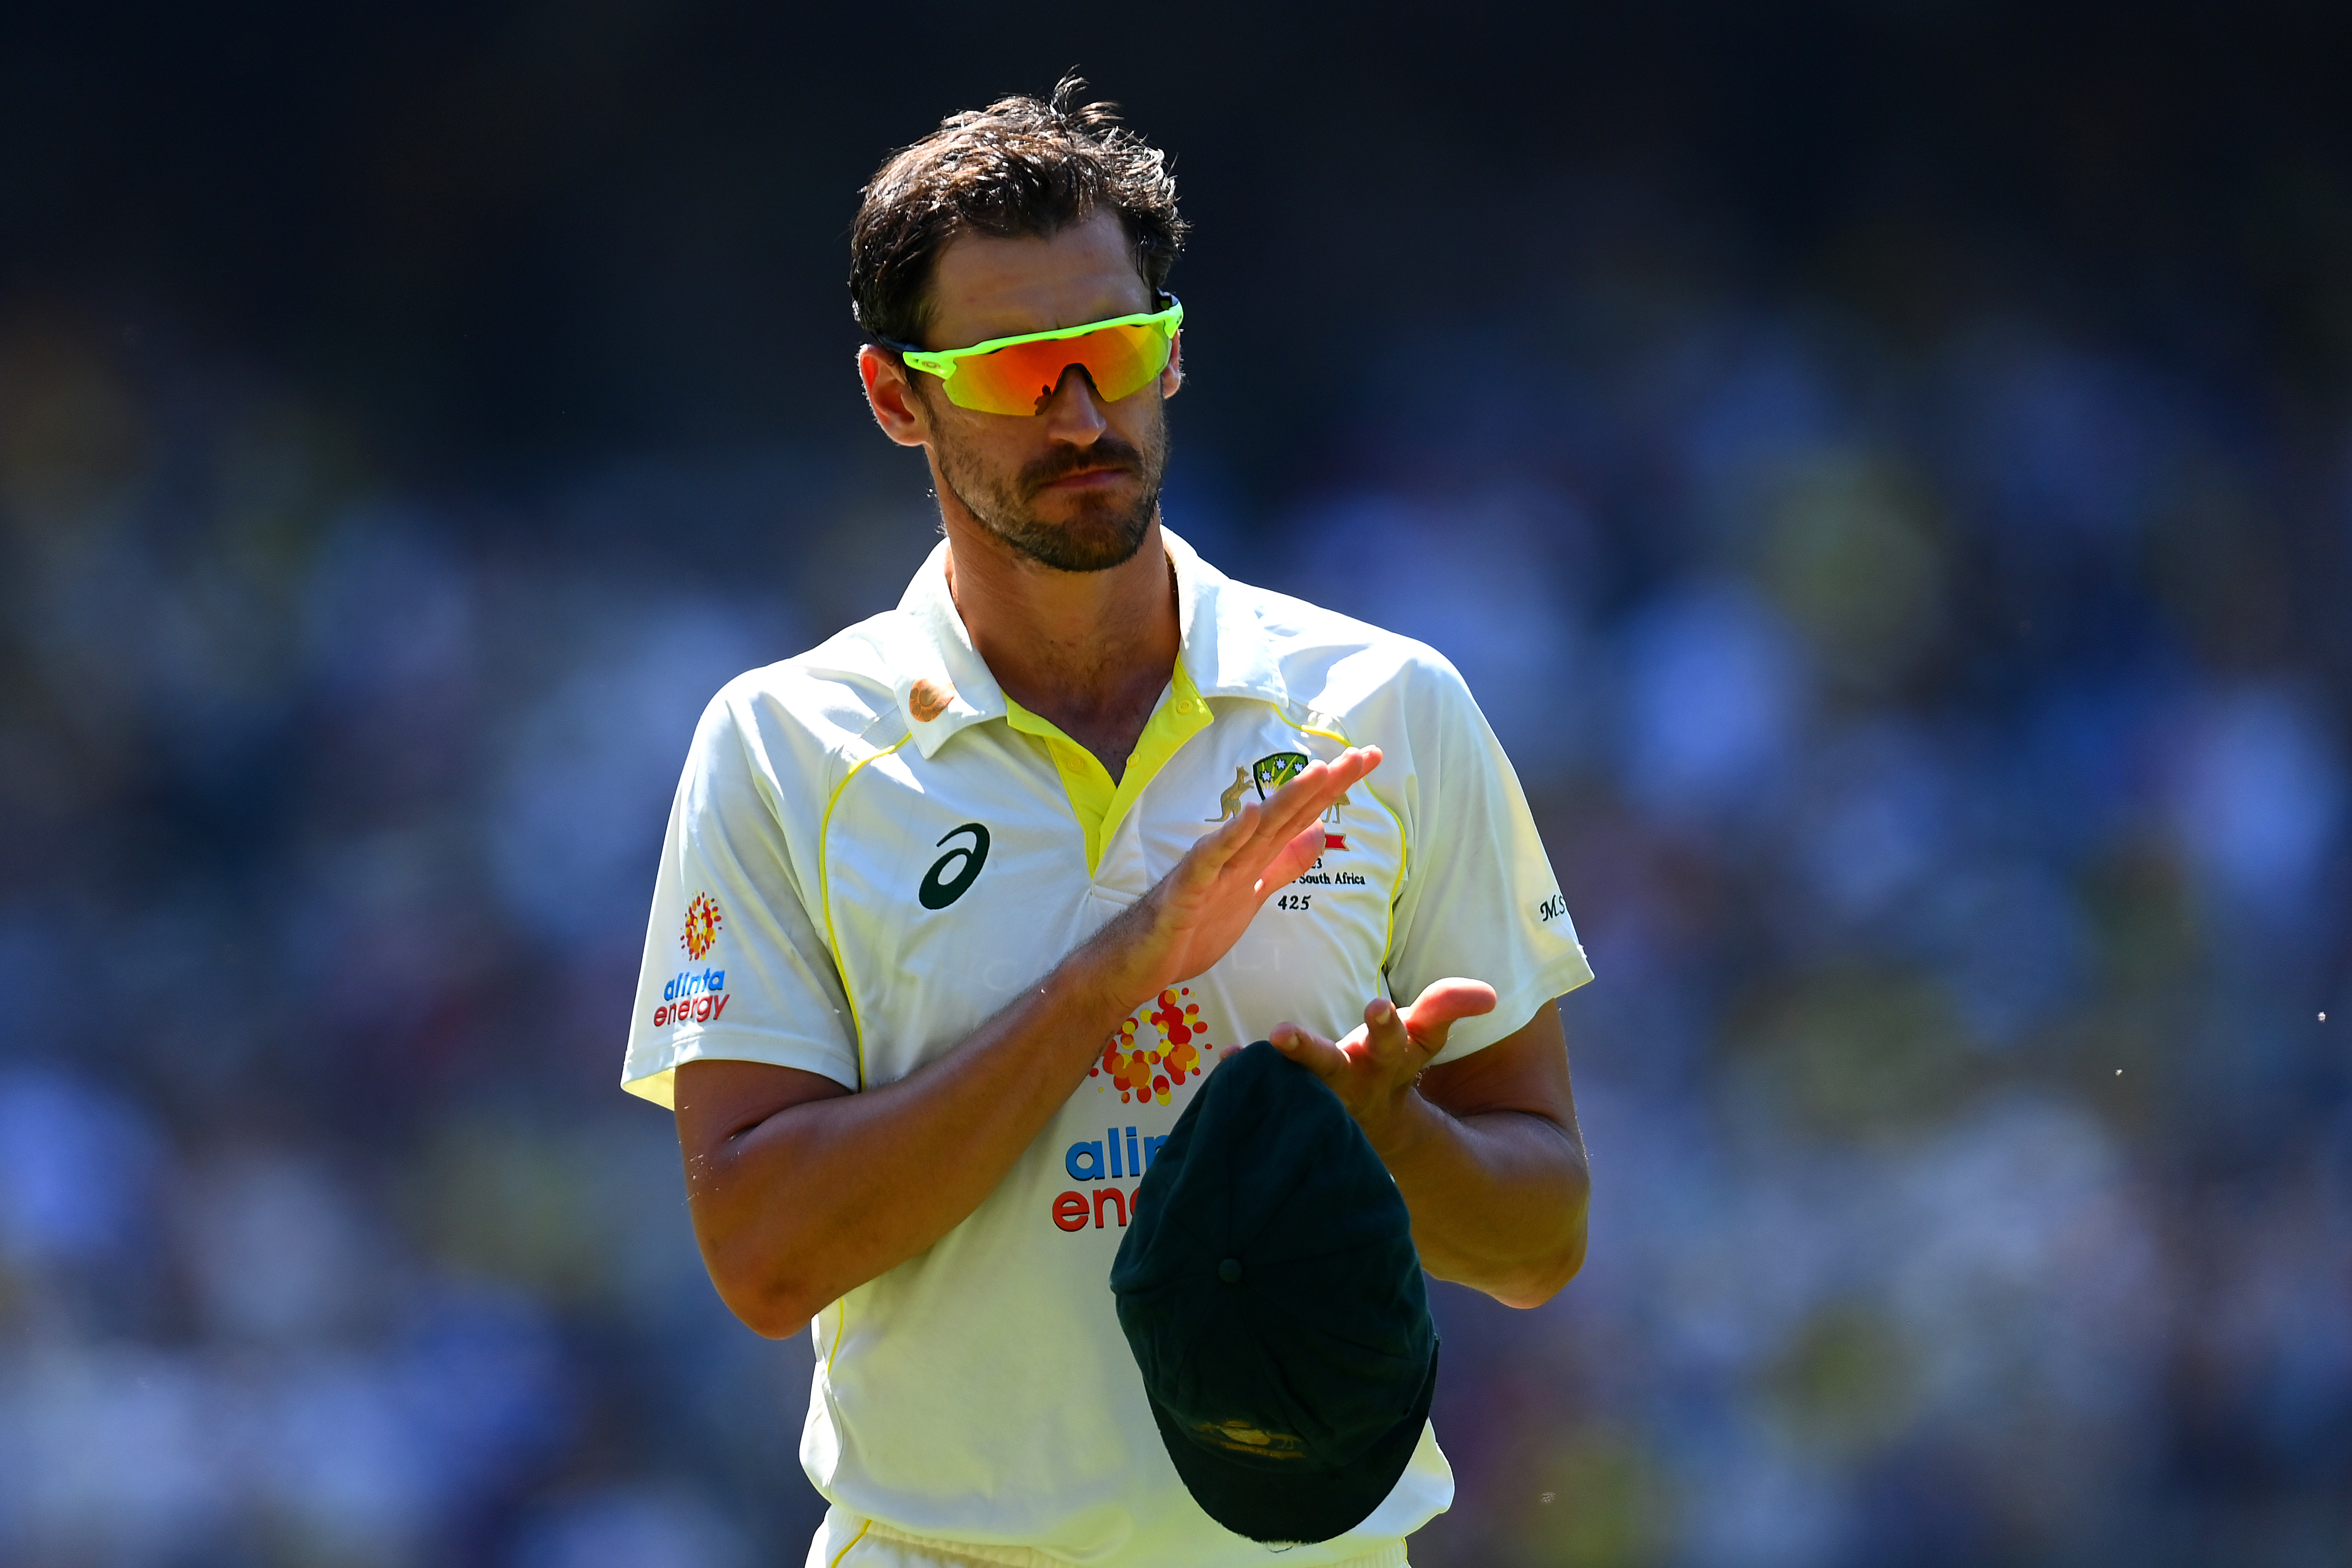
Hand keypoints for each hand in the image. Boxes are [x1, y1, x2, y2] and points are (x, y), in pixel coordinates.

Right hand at [1090, 747, 1380, 1008]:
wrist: (1139, 963)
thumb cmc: (1191, 928)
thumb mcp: (1251, 895)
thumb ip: (1282, 865)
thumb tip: (1317, 833)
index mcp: (1253, 856)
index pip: (1302, 816)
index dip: (1335, 789)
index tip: (1370, 760)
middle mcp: (1235, 854)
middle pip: (1287, 813)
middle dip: (1326, 785)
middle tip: (1365, 756)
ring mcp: (1210, 870)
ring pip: (1254, 830)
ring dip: (1286, 800)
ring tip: (1319, 772)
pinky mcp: (1185, 892)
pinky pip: (1208, 861)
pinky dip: (1228, 838)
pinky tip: (1248, 816)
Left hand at [1267, 978, 1497, 1152]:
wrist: (1372, 1125)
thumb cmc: (1392, 1063)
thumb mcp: (1424, 1037)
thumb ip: (1447, 1007)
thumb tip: (1489, 995)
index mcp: (1393, 1061)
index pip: (1400, 1040)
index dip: (1388, 1026)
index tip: (1376, 1006)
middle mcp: (1356, 1082)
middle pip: (1335, 1070)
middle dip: (1312, 1053)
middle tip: (1282, 1035)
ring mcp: (1324, 1099)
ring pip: (1297, 1086)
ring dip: (1272, 1066)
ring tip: (1251, 1044)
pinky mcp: (1295, 1107)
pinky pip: (1267, 1094)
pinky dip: (1244, 1078)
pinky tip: (1224, 1056)